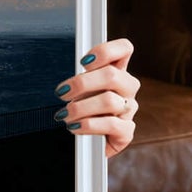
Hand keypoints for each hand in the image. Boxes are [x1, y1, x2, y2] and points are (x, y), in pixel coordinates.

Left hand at [55, 38, 138, 157]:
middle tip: (62, 93)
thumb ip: (80, 80)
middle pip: (113, 75)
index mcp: (117, 72)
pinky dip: (88, 125)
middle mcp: (126, 88)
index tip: (84, 62)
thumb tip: (67, 83)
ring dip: (80, 108)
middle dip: (82, 83)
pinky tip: (74, 127)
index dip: (106, 51)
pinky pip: (112, 125)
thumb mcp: (78, 91)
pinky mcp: (126, 132)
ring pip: (109, 101)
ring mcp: (129, 110)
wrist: (85, 143)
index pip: (125, 49)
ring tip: (64, 115)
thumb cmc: (80, 111)